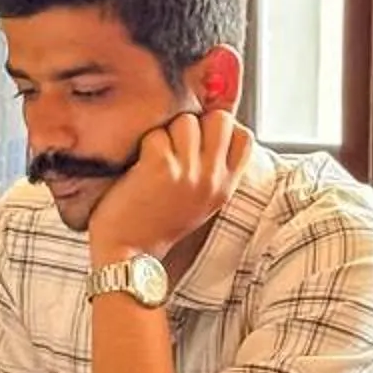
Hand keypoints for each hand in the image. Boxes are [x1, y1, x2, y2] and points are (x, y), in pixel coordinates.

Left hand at [87, 106, 252, 268]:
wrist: (128, 254)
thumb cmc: (158, 224)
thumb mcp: (200, 201)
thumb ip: (213, 169)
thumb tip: (216, 122)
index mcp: (225, 187)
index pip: (244, 137)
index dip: (223, 129)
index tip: (202, 140)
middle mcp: (212, 179)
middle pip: (219, 119)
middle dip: (196, 123)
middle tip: (176, 145)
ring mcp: (188, 173)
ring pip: (186, 121)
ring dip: (167, 133)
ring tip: (155, 158)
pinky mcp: (160, 167)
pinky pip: (156, 134)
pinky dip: (144, 145)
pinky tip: (140, 167)